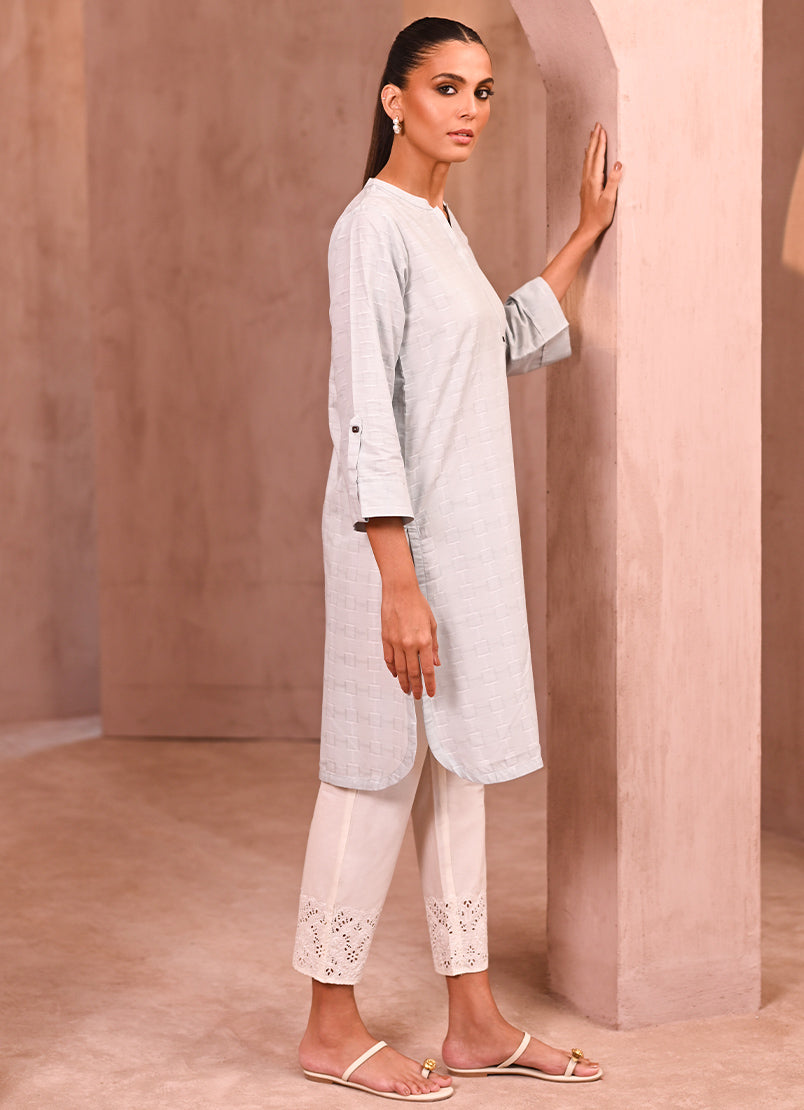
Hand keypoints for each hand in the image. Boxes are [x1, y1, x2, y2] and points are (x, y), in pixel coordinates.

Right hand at [380, 579, 439, 698]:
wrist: (400, 591)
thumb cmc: (417, 604)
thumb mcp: (432, 625)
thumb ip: (433, 647)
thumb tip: (435, 663)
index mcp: (424, 641)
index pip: (427, 670)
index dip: (429, 684)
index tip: (431, 692)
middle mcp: (409, 644)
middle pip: (412, 673)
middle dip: (416, 687)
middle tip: (417, 696)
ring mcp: (396, 643)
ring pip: (399, 669)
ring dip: (403, 682)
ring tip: (406, 690)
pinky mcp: (386, 639)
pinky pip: (388, 659)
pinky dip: (392, 669)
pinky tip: (396, 674)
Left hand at [578, 122, 622, 240]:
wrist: (587, 228)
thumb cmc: (599, 217)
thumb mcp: (609, 200)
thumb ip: (613, 182)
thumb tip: (618, 164)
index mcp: (594, 180)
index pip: (598, 157)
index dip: (601, 143)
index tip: (602, 130)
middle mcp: (587, 179)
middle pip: (591, 155)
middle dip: (594, 140)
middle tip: (597, 126)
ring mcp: (585, 183)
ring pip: (587, 160)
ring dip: (591, 146)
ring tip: (592, 135)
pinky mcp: (585, 187)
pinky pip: (586, 166)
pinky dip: (588, 157)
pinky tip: (588, 155)